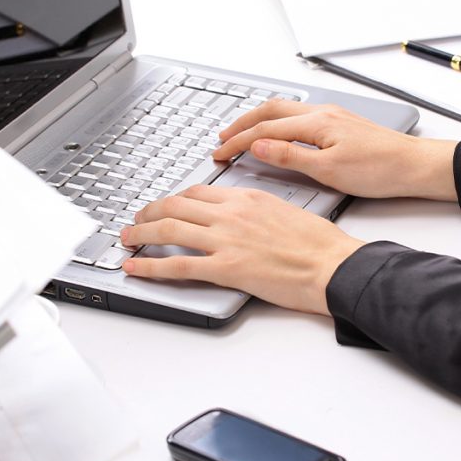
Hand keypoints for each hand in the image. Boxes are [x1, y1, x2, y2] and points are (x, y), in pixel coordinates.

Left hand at [120, 185, 363, 314]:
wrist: (334, 265)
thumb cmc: (321, 244)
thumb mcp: (288, 211)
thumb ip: (260, 212)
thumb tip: (248, 219)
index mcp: (248, 198)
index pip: (199, 192)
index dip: (174, 199)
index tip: (165, 205)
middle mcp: (232, 214)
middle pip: (176, 205)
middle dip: (149, 212)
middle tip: (136, 220)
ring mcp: (226, 240)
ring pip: (169, 228)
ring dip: (140, 234)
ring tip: (126, 240)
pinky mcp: (226, 268)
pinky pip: (178, 264)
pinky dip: (150, 265)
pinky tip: (136, 267)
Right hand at [212, 100, 457, 200]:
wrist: (414, 165)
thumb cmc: (380, 170)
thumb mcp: (329, 171)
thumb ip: (290, 157)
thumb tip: (258, 147)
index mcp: (316, 123)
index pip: (264, 130)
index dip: (237, 142)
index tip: (219, 153)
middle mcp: (322, 113)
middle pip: (270, 111)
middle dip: (242, 124)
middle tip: (221, 138)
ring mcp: (332, 116)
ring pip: (284, 110)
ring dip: (259, 120)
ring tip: (241, 133)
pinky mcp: (340, 124)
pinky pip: (298, 116)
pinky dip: (277, 123)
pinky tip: (276, 133)